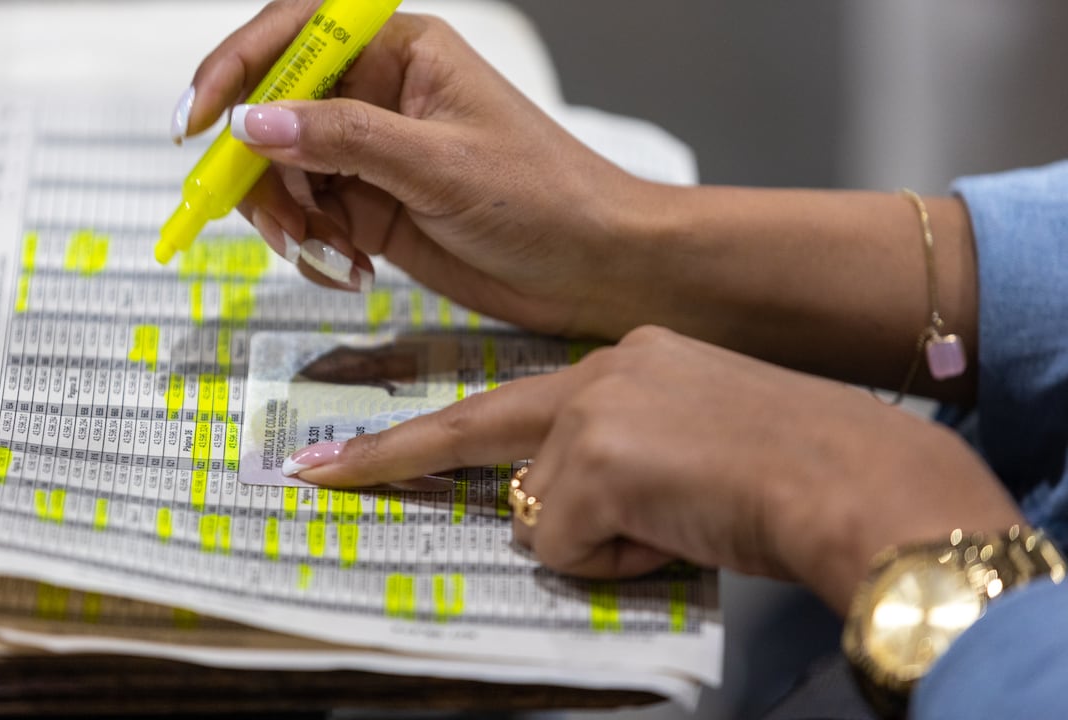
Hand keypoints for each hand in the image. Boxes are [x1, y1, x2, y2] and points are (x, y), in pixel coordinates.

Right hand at [179, 1, 650, 337]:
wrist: (594, 267)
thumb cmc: (544, 196)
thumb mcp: (440, 165)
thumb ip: (345, 140)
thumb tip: (254, 122)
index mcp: (401, 52)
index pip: (294, 36)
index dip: (235, 70)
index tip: (197, 121)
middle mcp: (379, 97)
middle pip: (274, 113)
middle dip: (260, 169)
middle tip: (276, 222)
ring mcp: (373, 156)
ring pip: (285, 174)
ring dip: (287, 218)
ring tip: (330, 255)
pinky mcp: (375, 209)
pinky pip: (311, 220)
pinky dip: (314, 248)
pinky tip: (352, 270)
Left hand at [284, 326, 1022, 611]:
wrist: (854, 477)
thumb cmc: (792, 469)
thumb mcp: (694, 442)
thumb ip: (618, 458)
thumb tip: (556, 514)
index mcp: (626, 362)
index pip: (508, 400)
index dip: (423, 431)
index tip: (346, 449)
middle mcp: (600, 373)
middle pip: (482, 434)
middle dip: (392, 458)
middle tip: (314, 472)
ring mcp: (591, 414)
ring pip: (542, 515)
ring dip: (598, 540)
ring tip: (679, 522)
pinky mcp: (594, 463)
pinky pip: (568, 547)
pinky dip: (617, 560)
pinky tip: (676, 533)